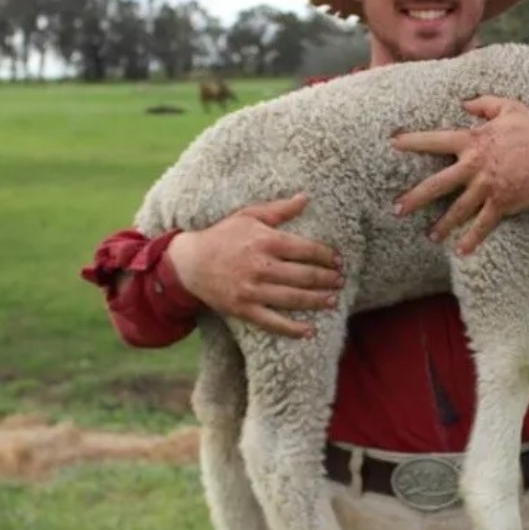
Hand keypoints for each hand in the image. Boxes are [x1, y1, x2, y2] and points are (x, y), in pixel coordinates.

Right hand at [167, 194, 341, 338]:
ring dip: (317, 301)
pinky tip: (309, 331)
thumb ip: (279, 209)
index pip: (306, 249)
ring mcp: (252, 290)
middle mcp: (261, 266)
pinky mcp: (243, 309)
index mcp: (265, 241)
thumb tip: (306, 198)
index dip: (326, 256)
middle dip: (327, 279)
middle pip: (304, 275)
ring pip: (293, 299)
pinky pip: (272, 322)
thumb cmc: (222, 235)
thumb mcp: (249, 216)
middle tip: (340, 281)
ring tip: (332, 301)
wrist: (188, 262)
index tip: (338, 260)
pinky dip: (292, 329)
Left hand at [391, 96, 528, 254]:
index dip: (413, 141)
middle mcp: (475, 166)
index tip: (393, 143)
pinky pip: (483, 224)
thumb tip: (464, 102)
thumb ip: (484, 103)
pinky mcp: (502, 204)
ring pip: (457, 209)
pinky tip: (460, 251)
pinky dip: (471, 239)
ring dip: (442, 224)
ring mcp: (487, 187)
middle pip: (438, 183)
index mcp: (473, 141)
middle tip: (397, 208)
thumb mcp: (509, 108)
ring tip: (429, 235)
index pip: (436, 141)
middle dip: (416, 197)